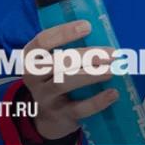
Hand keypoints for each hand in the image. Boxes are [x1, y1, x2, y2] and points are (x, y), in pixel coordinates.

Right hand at [22, 20, 118, 140]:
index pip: (42, 41)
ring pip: (64, 83)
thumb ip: (72, 50)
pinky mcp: (59, 116)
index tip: (87, 26)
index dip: (64, 33)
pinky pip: (78, 109)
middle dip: (87, 55)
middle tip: (112, 52)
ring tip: (113, 69)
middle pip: (58, 62)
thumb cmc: (57, 79)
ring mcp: (45, 98)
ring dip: (91, 75)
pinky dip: (96, 101)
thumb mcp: (55, 63)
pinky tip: (113, 93)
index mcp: (31, 58)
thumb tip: (105, 38)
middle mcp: (33, 77)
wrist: (47, 118)